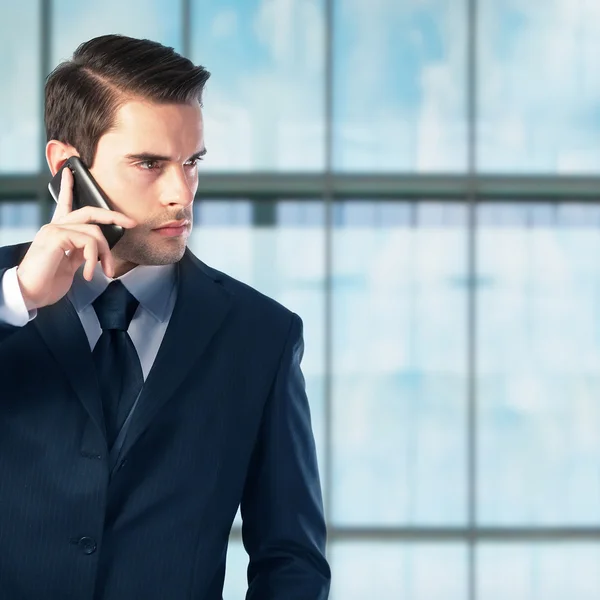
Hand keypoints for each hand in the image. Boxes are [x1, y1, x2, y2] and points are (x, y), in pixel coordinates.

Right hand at [16, 168, 136, 310]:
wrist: (30, 293)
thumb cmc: (48, 281)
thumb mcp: (70, 263)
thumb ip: (81, 251)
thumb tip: (99, 249)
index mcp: (58, 230)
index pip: (64, 204)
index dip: (68, 187)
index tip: (70, 172)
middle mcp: (55, 226)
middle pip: (90, 212)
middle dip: (114, 215)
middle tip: (131, 223)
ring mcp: (54, 229)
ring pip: (95, 232)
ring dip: (105, 253)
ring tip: (105, 271)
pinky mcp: (56, 237)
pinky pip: (88, 242)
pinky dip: (93, 258)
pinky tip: (86, 273)